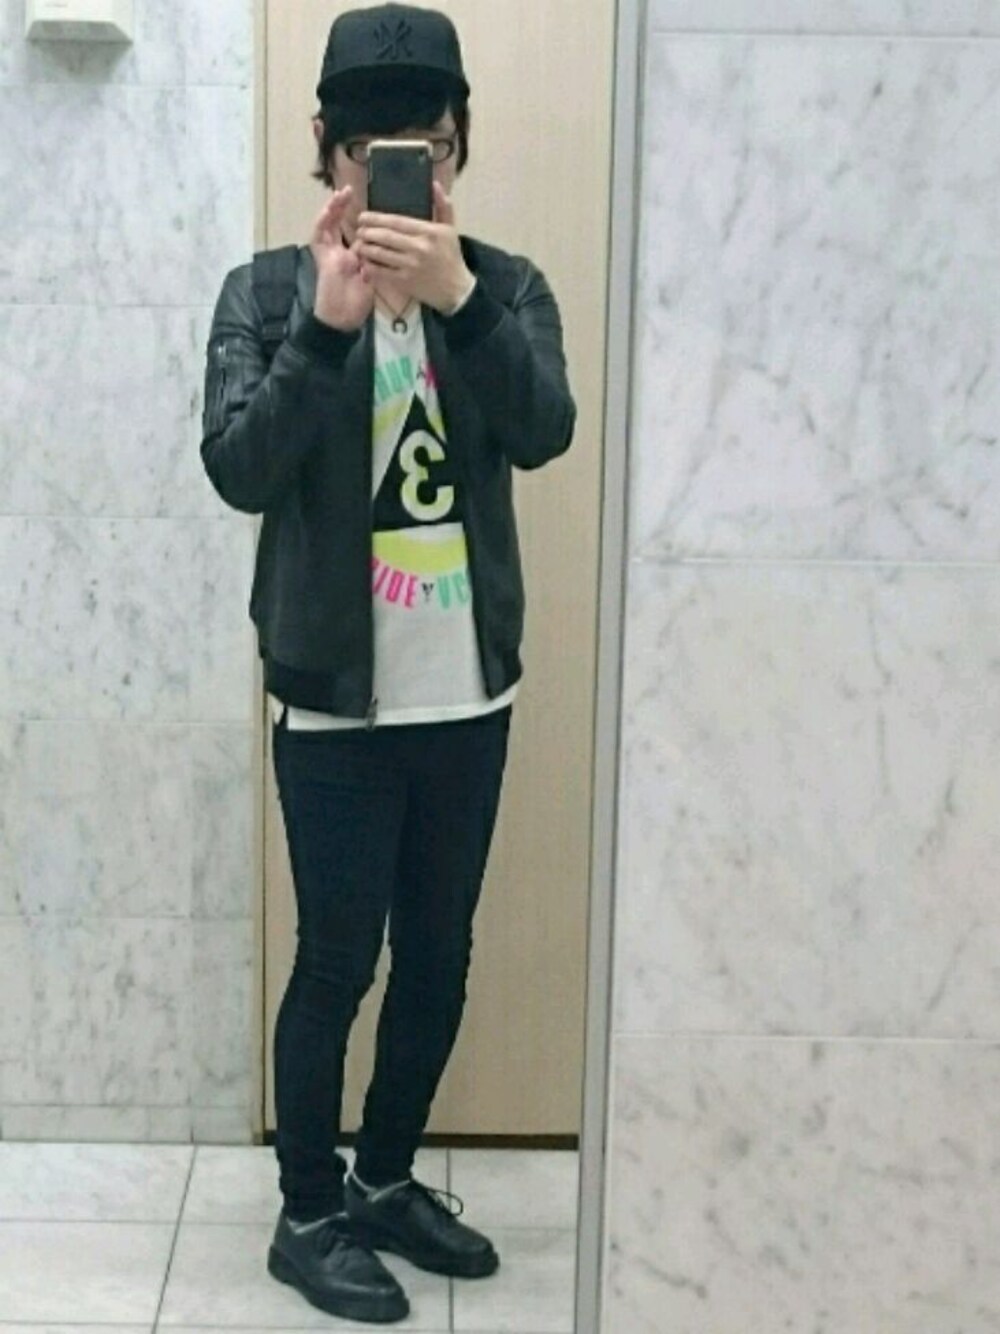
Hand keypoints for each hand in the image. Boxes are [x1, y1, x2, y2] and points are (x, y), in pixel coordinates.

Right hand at [309, 186, 374, 331]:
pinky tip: (327, 210)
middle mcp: (340, 252)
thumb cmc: (357, 304)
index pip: (358, 233)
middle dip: (344, 208)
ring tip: (340, 194)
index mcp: (354, 257)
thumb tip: (380, 247)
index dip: (362, 221)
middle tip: (351, 191)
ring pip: (327, 225)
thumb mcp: (372, 279)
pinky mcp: (320, 257)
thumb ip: (374, 262)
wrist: (341, 318)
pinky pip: (318, 236)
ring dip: (332, 208)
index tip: (372, 208)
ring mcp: (329, 254)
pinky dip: (322, 222)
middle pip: (339, 224)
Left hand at [354, 182, 474, 313]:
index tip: (363, 217)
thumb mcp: (450, 229)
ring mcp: (411, 265)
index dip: (376, 218)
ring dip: (366, 248)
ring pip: (381, 254)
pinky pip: (382, 272)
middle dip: (367, 232)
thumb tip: (435, 184)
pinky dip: (371, 267)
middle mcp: (418, 247)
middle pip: (385, 236)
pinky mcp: (406, 282)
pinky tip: (365, 262)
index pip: (396, 221)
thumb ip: (442, 206)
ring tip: (358, 245)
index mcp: (428, 231)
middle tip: (359, 230)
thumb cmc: (452, 257)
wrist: (457, 289)